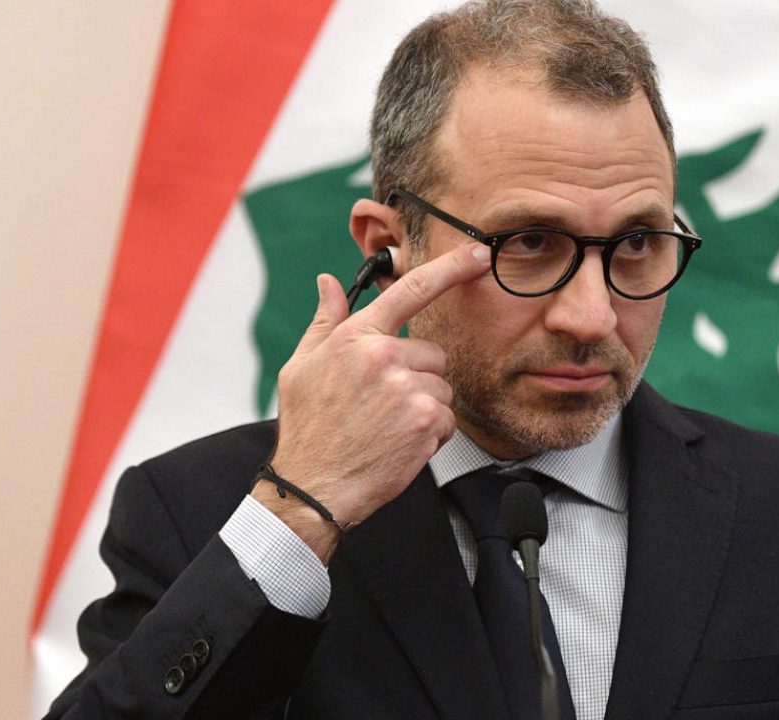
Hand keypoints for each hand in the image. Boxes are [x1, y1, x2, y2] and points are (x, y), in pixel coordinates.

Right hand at [253, 243, 490, 560]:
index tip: (476, 254)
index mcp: (356, 337)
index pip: (411, 289)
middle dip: (417, 375)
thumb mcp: (303, 367)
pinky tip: (399, 443)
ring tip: (387, 425)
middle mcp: (384, 357)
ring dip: (424, 406)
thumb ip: (325, 321)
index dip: (450, 268)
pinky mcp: (425, 421)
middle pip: (432, 353)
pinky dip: (431, 433)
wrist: (313, 486)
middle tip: (384, 402)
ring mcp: (407, 389)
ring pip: (441, 387)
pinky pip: (447, 418)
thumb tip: (329, 282)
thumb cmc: (308, 428)